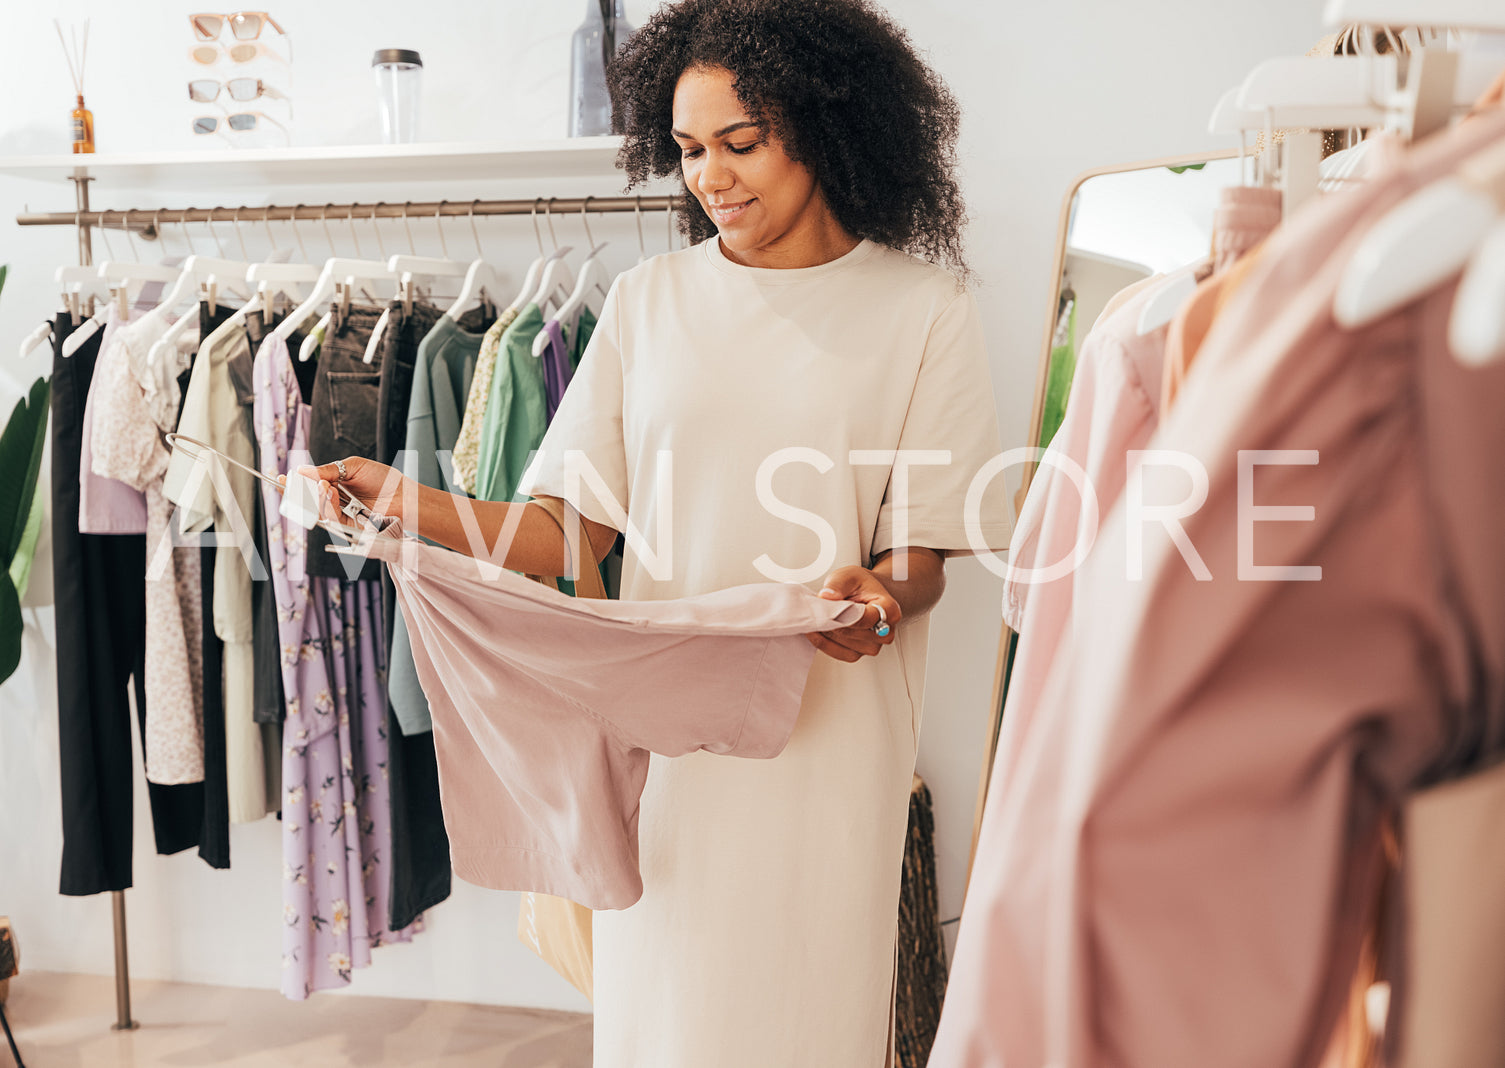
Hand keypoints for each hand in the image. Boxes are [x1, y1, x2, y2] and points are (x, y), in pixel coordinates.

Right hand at [277, 457, 404, 522]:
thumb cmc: (383, 479)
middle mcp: (335, 500)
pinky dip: (327, 504)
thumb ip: (327, 470)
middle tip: (288, 483)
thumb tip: (301, 470)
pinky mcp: (346, 526)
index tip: (281, 478)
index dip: (294, 483)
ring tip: (323, 484)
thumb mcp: (352, 467)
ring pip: (316, 509)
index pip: (309, 485)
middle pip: (308, 500)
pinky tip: (330, 491)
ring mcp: (340, 514)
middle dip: (297, 492)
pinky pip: (329, 517)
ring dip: (315, 496)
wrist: (403, 496)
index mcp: (335, 484)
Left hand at [808, 565, 900, 662]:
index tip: (826, 610)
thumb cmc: (860, 585)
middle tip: (815, 612)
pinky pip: (840, 654)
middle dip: (832, 623)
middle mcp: (885, 631)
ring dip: (827, 635)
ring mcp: (873, 644)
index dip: (843, 616)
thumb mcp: (849, 575)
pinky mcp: (859, 652)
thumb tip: (826, 596)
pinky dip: (825, 644)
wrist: (863, 592)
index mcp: (889, 610)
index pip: (865, 619)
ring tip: (816, 619)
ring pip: (846, 647)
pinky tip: (817, 631)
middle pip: (854, 634)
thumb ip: (838, 584)